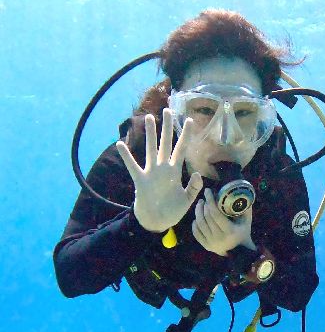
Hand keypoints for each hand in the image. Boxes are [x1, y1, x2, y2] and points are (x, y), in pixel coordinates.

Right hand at [116, 109, 203, 232]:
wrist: (157, 222)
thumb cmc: (172, 211)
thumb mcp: (187, 200)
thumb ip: (193, 188)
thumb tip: (197, 174)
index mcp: (175, 171)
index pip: (182, 149)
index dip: (186, 136)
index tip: (190, 120)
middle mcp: (163, 168)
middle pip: (166, 143)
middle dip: (167, 127)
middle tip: (167, 110)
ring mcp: (151, 172)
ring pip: (151, 149)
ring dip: (150, 134)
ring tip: (148, 117)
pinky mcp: (141, 180)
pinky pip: (133, 166)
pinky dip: (127, 156)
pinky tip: (120, 144)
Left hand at [192, 188, 254, 255]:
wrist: (240, 253)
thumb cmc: (244, 234)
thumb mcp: (247, 222)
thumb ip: (246, 209)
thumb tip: (243, 193)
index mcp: (229, 231)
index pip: (215, 213)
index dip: (210, 201)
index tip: (208, 191)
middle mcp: (219, 238)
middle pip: (206, 217)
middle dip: (204, 205)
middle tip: (204, 198)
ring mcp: (211, 243)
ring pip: (200, 224)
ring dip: (198, 212)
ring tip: (199, 205)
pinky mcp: (206, 246)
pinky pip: (196, 233)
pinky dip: (195, 224)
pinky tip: (196, 218)